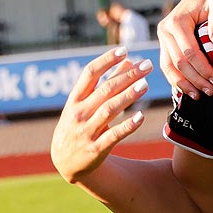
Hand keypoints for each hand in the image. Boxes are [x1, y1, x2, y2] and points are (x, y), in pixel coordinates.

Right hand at [49, 49, 149, 183]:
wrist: (65, 162)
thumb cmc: (78, 125)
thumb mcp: (84, 104)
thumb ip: (106, 82)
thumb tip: (128, 60)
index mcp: (75, 99)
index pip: (89, 73)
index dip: (106, 61)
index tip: (124, 50)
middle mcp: (79, 113)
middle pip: (105, 90)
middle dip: (127, 76)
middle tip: (146, 65)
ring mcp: (86, 131)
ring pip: (109, 110)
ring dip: (128, 96)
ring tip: (145, 84)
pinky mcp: (96, 149)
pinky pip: (113, 135)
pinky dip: (127, 126)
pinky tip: (141, 117)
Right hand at [156, 0, 212, 98]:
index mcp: (176, 21)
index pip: (188, 53)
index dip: (201, 69)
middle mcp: (165, 30)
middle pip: (177, 63)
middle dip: (194, 80)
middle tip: (210, 92)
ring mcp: (164, 38)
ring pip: (169, 68)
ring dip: (183, 84)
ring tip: (199, 96)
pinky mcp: (167, 44)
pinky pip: (168, 66)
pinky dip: (178, 80)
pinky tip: (189, 90)